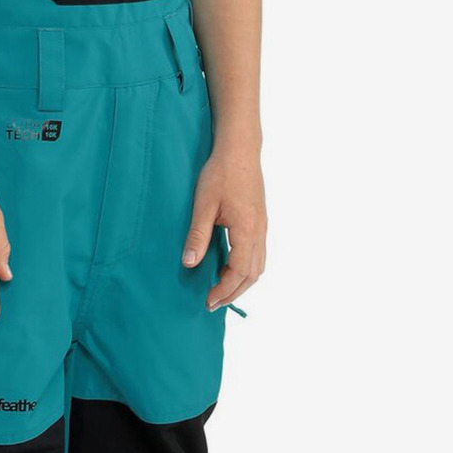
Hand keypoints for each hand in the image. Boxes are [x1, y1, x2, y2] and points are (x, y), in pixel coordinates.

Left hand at [181, 144, 265, 310]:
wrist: (239, 149)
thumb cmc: (220, 173)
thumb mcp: (203, 205)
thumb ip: (198, 235)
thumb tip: (189, 263)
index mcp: (247, 229)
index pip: (239, 271)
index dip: (224, 289)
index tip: (208, 300)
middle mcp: (259, 231)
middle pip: (253, 274)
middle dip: (234, 292)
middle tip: (213, 303)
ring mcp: (262, 226)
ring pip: (259, 266)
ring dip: (242, 283)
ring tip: (222, 291)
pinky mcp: (260, 221)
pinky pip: (259, 254)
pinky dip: (246, 269)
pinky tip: (230, 268)